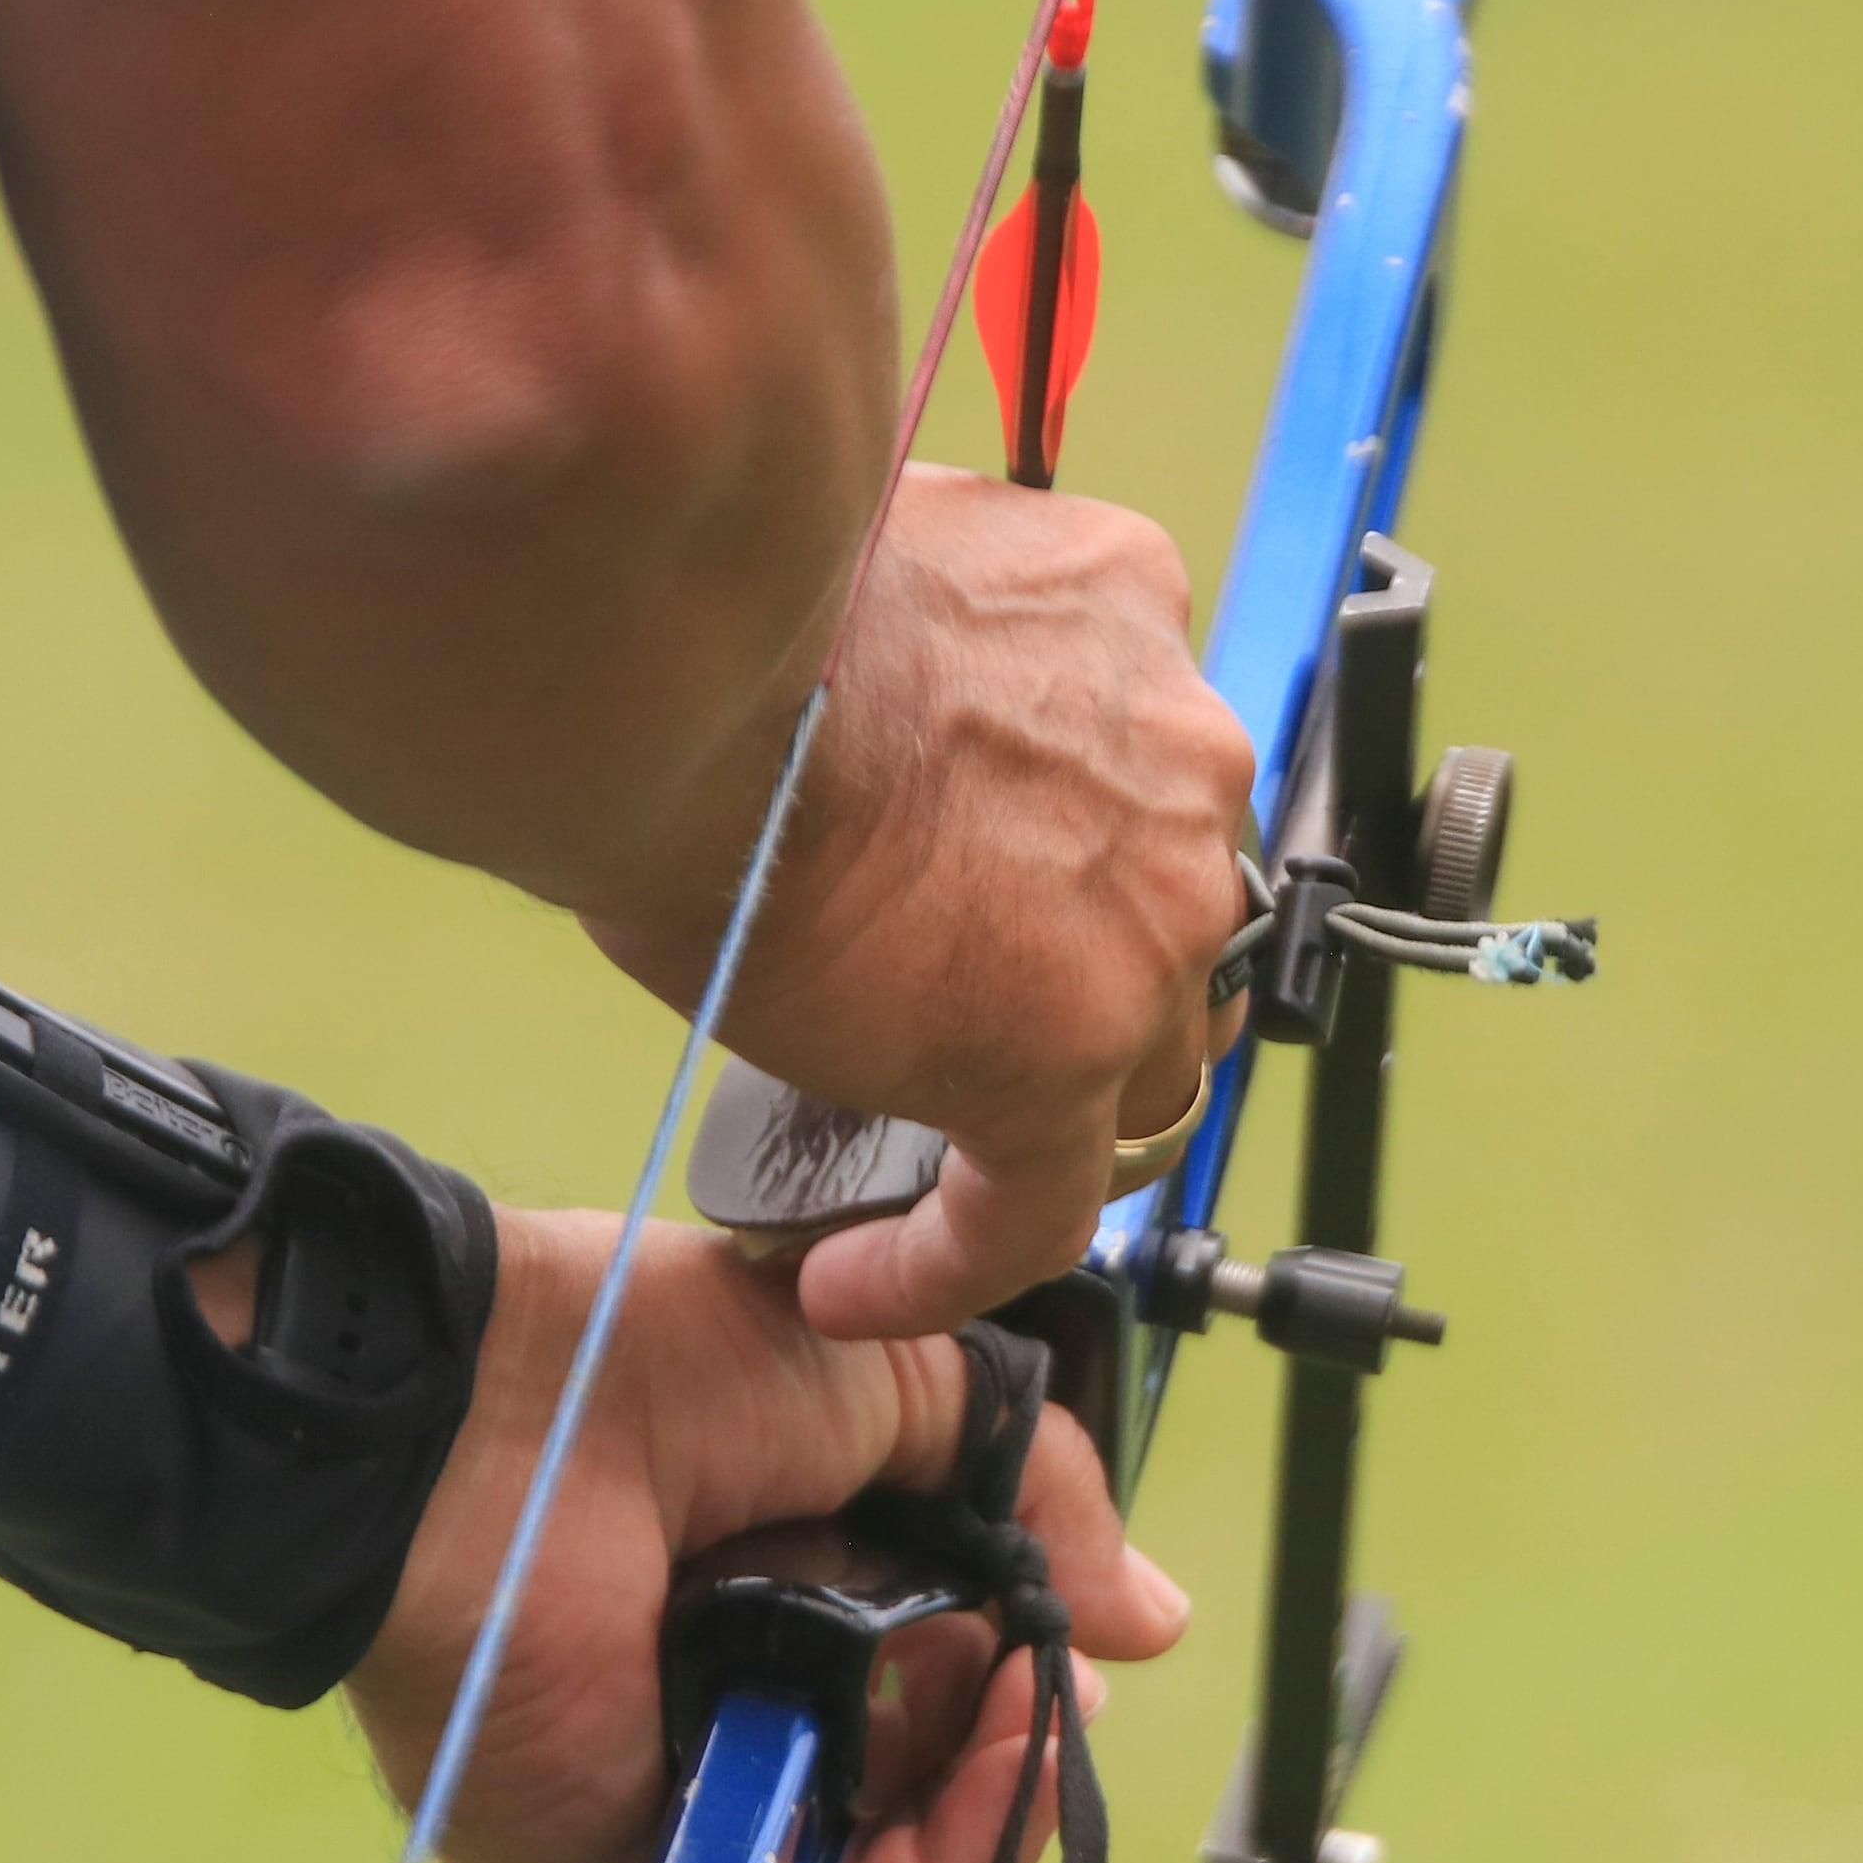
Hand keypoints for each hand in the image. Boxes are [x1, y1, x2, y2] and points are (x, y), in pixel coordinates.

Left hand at [344, 1207, 1188, 1862]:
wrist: (490, 1422)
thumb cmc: (651, 1367)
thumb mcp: (890, 1384)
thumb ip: (1034, 1492)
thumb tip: (1152, 1621)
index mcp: (778, 1582)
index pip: (930, 1678)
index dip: (1016, 1670)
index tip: (1063, 1634)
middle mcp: (737, 1698)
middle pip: (926, 1785)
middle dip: (1017, 1737)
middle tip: (1045, 1677)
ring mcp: (691, 1801)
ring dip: (991, 1804)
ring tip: (1028, 1720)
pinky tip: (973, 1790)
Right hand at [576, 468, 1259, 1341]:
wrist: (686, 668)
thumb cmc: (713, 611)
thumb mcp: (862, 577)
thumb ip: (910, 650)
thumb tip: (840, 702)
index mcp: (1126, 614)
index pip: (1139, 762)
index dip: (1071, 844)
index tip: (994, 886)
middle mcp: (1175, 761)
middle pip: (1171, 913)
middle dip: (1088, 969)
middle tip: (970, 1008)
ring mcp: (1143, 919)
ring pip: (1142, 1063)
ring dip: (1050, 1106)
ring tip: (933, 1155)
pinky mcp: (1065, 1056)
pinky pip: (1035, 1207)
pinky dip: (950, 1260)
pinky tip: (860, 1284)